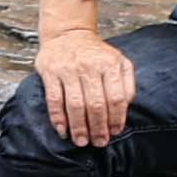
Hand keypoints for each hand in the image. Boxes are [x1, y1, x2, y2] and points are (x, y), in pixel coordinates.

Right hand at [34, 25, 136, 147]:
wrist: (68, 34)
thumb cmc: (95, 53)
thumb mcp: (119, 61)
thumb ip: (127, 83)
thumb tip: (125, 108)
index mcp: (110, 65)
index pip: (116, 98)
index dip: (116, 118)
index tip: (115, 132)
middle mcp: (90, 67)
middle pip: (95, 104)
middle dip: (98, 127)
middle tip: (98, 142)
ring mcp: (68, 69)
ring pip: (74, 104)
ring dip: (78, 127)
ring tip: (81, 141)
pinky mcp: (50, 72)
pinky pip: (54, 99)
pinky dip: (58, 117)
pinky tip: (62, 130)